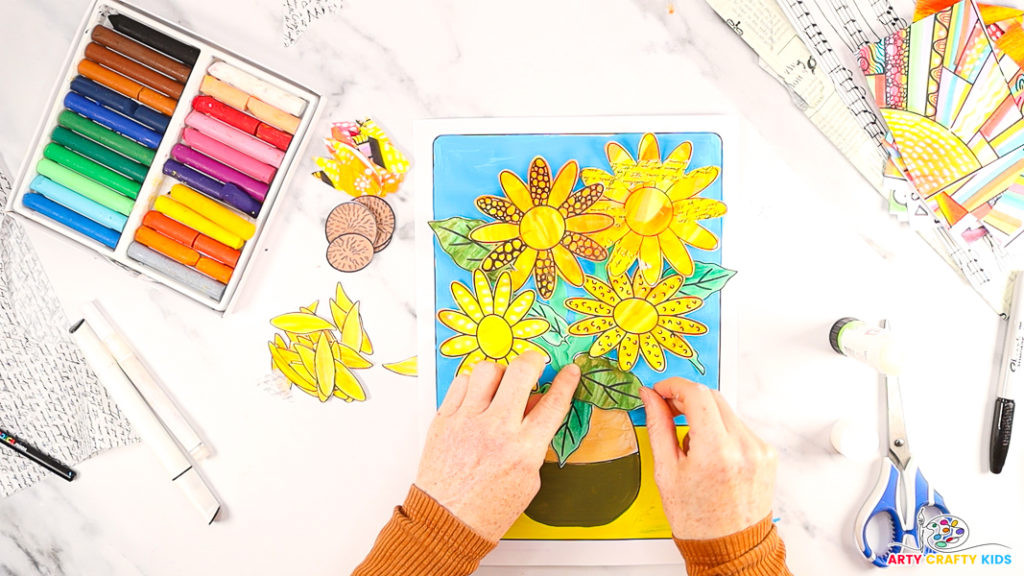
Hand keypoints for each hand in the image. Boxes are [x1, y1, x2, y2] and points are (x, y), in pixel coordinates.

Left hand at [415, 352, 579, 540]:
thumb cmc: (488, 508)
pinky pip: (461, 383)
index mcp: (523, 450)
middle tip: (535, 363)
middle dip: (534, 360)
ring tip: (501, 385)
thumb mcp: (528, 479)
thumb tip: (537, 406)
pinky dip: (472, 384)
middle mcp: (496, 431)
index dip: (566, 382)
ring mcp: (467, 422)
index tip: (569, 371)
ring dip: (500, 373)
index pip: (553, 403)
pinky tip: (477, 396)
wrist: (447, 521)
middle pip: (521, 372)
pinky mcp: (444, 419)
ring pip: (487, 370)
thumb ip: (535, 440)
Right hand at [640, 378, 776, 539]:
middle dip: (687, 398)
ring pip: (726, 411)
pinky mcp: (766, 453)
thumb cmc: (696, 519)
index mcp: (716, 451)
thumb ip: (659, 426)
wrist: (730, 548)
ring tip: (690, 444)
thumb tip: (650, 397)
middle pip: (713, 397)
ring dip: (704, 416)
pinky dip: (720, 431)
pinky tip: (710, 454)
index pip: (697, 394)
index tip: (660, 390)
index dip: (674, 385)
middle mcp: (743, 446)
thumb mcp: (666, 472)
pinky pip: (739, 427)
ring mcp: (759, 449)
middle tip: (668, 409)